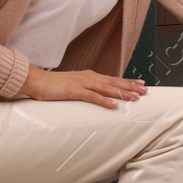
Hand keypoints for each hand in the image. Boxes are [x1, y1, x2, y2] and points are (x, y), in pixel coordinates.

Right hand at [21, 65, 146, 109]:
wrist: (37, 81)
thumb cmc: (55, 85)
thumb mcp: (75, 85)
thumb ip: (87, 88)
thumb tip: (98, 94)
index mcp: (90, 76)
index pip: (113, 79)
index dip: (127, 82)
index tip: (141, 84)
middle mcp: (89, 77)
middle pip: (114, 83)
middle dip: (130, 87)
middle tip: (145, 90)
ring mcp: (82, 83)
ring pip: (107, 89)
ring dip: (122, 93)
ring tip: (135, 98)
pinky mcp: (74, 91)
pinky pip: (93, 97)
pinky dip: (105, 101)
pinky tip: (114, 106)